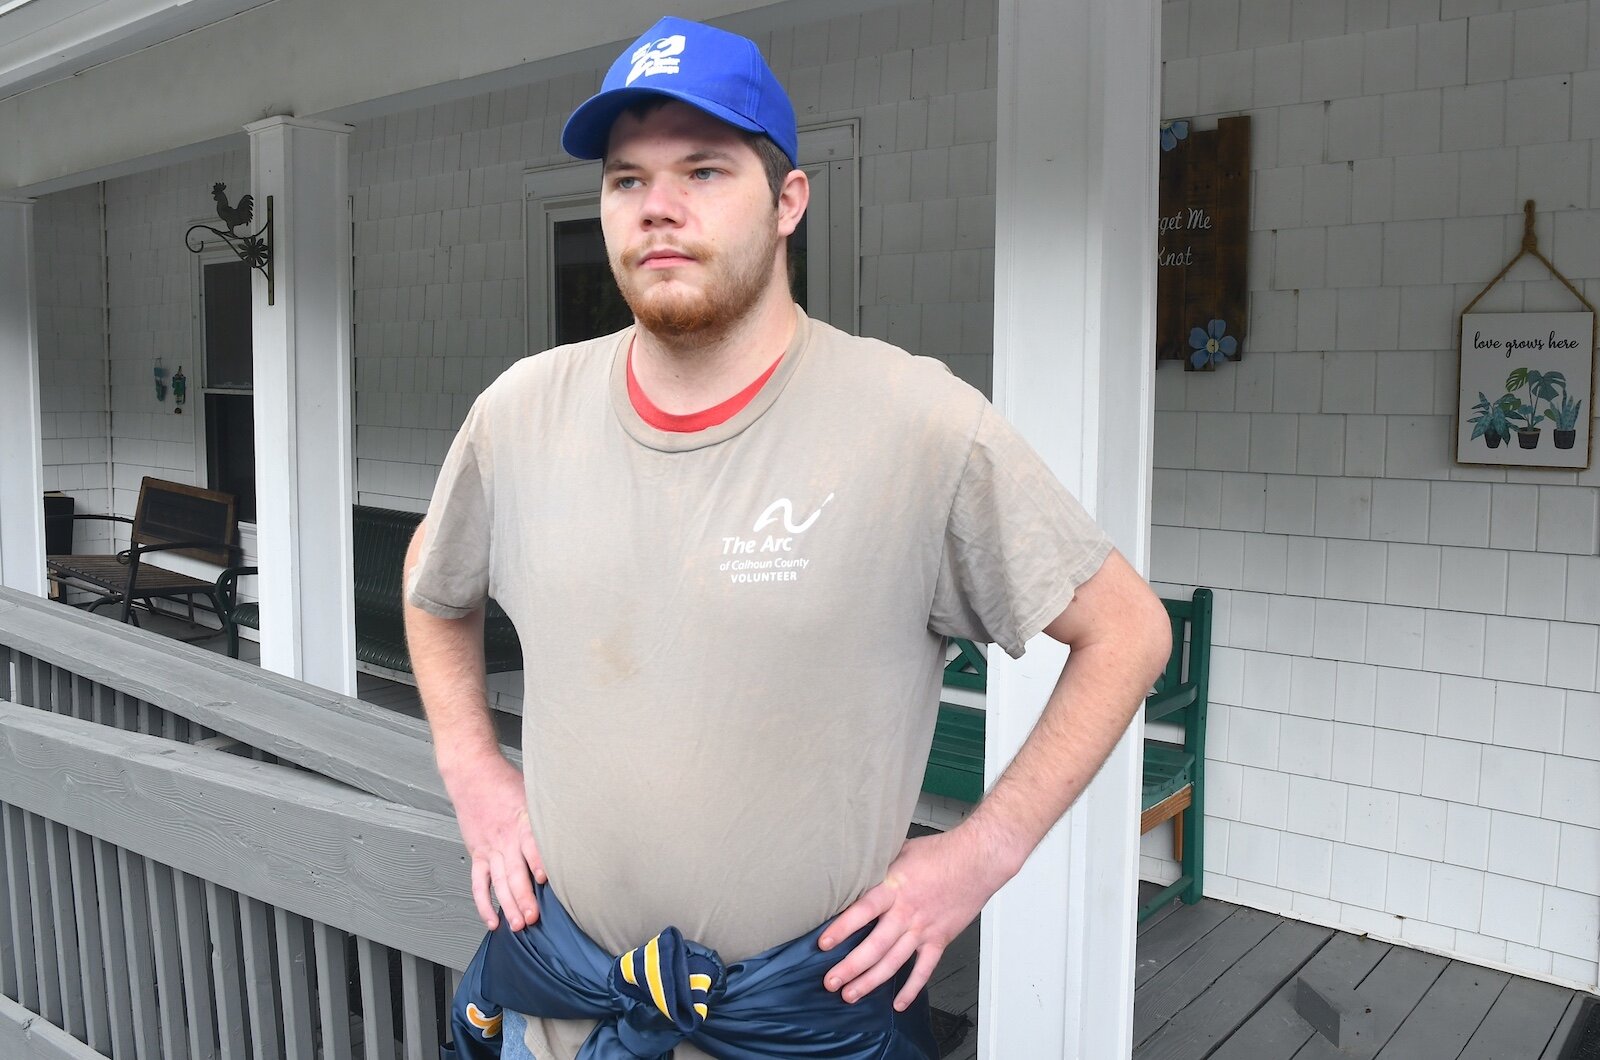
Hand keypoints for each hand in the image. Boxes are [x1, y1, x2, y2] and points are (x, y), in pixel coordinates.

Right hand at [444, 753, 545, 931]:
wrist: (472, 774)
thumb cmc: (506, 782)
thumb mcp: (535, 793)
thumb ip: (551, 814)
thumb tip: (578, 828)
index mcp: (522, 822)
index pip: (531, 845)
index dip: (538, 862)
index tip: (546, 879)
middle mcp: (505, 839)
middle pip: (515, 872)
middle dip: (524, 897)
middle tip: (534, 917)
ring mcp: (490, 849)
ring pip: (499, 883)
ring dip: (508, 905)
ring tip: (519, 925)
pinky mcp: (478, 854)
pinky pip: (479, 884)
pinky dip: (484, 904)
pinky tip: (493, 921)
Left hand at [818, 826, 1015, 1010]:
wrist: (977, 860)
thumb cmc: (940, 852)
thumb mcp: (901, 850)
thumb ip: (878, 866)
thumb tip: (853, 867)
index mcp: (895, 887)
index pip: (863, 911)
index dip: (842, 928)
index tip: (823, 944)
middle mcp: (907, 912)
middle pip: (875, 945)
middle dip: (850, 967)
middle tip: (830, 982)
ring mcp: (924, 929)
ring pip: (894, 962)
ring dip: (871, 981)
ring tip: (850, 995)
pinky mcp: (940, 939)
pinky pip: (924, 969)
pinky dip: (912, 988)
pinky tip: (898, 1003)